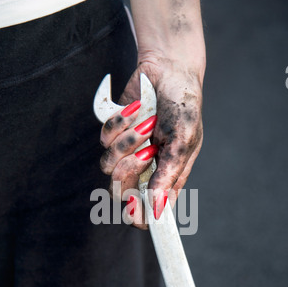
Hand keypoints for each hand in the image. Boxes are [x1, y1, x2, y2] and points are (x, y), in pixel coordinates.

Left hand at [99, 58, 202, 229]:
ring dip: (127, 142)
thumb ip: (169, 175)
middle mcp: (145, 169)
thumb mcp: (183, 141)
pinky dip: (119, 123)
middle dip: (129, 171)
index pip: (149, 211)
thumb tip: (157, 207)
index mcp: (167, 177)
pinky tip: (136, 109)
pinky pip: (104, 140)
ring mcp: (128, 152)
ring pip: (108, 166)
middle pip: (120, 192)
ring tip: (146, 124)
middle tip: (146, 152)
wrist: (168, 70)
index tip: (134, 209)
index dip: (139, 216)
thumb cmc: (183, 106)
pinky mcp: (114, 134)